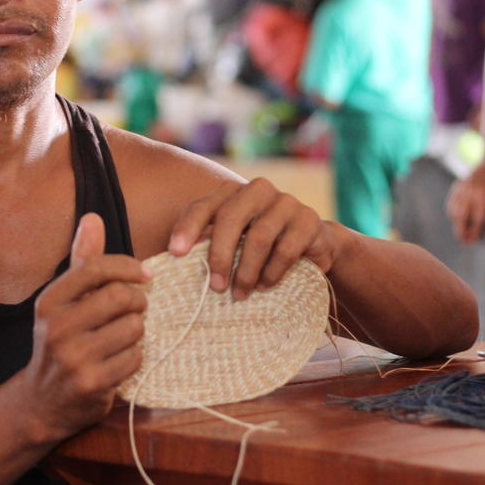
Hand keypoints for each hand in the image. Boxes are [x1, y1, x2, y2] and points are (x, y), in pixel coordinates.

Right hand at [21, 213, 148, 441]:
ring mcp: (73, 357)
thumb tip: (92, 218)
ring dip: (138, 330)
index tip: (144, 275)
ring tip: (125, 334)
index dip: (128, 267)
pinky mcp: (92, 383)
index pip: (96, 268)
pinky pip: (134, 358)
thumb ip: (82, 260)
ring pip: (133, 328)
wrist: (42, 401)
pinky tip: (120, 359)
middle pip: (121, 297)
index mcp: (49, 301)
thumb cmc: (61, 339)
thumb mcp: (64, 300)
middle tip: (138, 307)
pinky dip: (135, 356)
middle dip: (138, 300)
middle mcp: (57, 327)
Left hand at [167, 179, 335, 299]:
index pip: (204, 206)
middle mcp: (258, 190)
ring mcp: (285, 202)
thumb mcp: (233, 240)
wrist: (312, 243)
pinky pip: (286, 248)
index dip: (187, 228)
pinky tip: (264, 286)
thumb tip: (172, 257)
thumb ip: (209, 241)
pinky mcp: (308, 220)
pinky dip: (272, 272)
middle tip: (215, 286)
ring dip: (246, 270)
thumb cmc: (260, 245)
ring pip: (259, 236)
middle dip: (219, 255)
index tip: (175, 253)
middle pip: (230, 218)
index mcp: (232, 191)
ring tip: (239, 294)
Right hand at [447, 162, 484, 242]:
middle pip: (461, 218)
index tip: (474, 241)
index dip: (474, 233)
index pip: (476, 221)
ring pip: (453, 211)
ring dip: (456, 223)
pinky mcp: (457, 186)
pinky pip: (451, 203)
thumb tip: (482, 232)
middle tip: (464, 241)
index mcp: (484, 198)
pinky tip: (457, 218)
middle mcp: (470, 193)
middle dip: (461, 231)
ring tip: (461, 231)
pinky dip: (453, 212)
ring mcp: (461, 189)